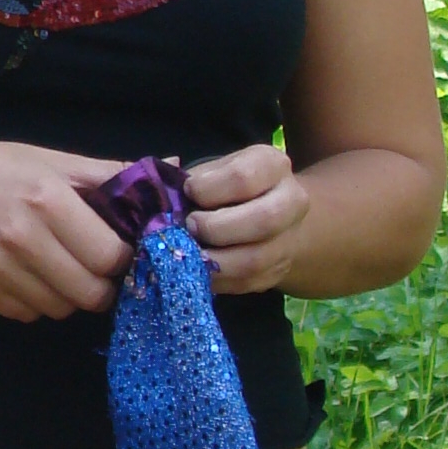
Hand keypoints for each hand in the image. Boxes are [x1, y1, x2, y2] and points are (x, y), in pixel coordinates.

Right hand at [0, 134, 132, 321]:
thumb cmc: (5, 169)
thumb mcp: (58, 161)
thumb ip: (114, 175)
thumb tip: (175, 171)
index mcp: (47, 201)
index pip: (109, 256)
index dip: (123, 258)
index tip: (119, 249)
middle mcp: (22, 238)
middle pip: (90, 293)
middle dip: (103, 284)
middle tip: (98, 267)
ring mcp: (0, 269)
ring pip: (62, 309)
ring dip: (72, 295)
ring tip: (65, 268)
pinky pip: (31, 314)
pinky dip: (42, 301)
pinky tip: (36, 275)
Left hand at [183, 145, 309, 292]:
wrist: (266, 213)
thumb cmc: (226, 187)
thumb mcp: (210, 171)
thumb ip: (182, 176)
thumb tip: (156, 183)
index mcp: (272, 165)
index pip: (243, 178)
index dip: (208, 189)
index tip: (188, 191)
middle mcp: (291, 201)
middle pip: (263, 220)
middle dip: (217, 228)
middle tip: (190, 227)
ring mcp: (288, 240)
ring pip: (256, 260)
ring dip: (214, 261)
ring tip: (189, 253)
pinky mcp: (278, 271)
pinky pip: (246, 283)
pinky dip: (216, 280)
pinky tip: (197, 271)